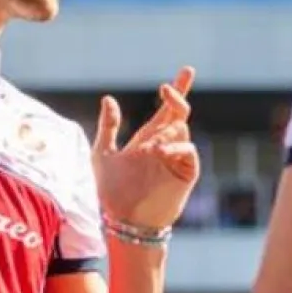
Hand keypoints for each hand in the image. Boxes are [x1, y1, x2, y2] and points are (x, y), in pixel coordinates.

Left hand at [92, 67, 200, 230]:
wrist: (124, 221)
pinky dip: (177, 146)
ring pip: (181, 129)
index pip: (166, 110)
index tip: (187, 70)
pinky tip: (161, 152)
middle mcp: (165, 145)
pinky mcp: (185, 173)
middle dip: (179, 95)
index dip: (178, 89)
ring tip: (150, 147)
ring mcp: (176, 158)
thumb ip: (108, 127)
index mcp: (148, 139)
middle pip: (180, 113)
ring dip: (166, 130)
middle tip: (166, 89)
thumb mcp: (103, 154)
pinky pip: (188, 151)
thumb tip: (109, 98)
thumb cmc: (112, 192)